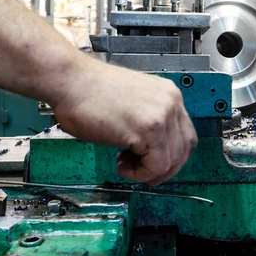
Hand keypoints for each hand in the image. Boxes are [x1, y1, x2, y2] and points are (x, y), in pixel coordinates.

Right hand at [50, 56, 197, 185]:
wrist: (70, 81)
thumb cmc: (89, 92)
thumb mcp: (133, 103)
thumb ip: (149, 120)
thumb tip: (152, 148)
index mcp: (168, 94)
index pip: (185, 134)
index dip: (172, 155)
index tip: (154, 164)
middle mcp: (171, 102)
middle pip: (184, 149)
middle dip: (165, 168)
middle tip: (144, 173)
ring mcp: (162, 115)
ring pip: (171, 161)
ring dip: (148, 172)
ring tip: (125, 164)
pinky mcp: (148, 129)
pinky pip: (156, 166)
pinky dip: (140, 174)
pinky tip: (122, 165)